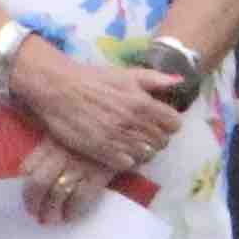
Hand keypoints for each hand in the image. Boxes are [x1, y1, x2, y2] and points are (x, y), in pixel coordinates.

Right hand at [13, 43, 182, 179]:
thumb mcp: (126, 73)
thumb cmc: (93, 79)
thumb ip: (154, 79)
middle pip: (162, 141)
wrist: (59, 89)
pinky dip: (128, 159)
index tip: (160, 121)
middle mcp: (134, 123)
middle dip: (157, 137)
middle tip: (145, 132)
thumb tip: (179, 82)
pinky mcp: (102, 152)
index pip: (174, 124)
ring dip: (143, 149)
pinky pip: (128, 164)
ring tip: (133, 142)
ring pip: (147, 155)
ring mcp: (118, 139)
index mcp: (142, 102)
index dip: (169, 123)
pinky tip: (120, 150)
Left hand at [20, 135, 109, 225]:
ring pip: (57, 193)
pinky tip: (70, 216)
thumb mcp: (70, 131)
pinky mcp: (99, 174)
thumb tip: (32, 172)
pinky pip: (80, 198)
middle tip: (35, 213)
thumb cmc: (98, 131)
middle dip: (33, 203)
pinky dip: (72, 211)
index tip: (28, 198)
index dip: (25, 187)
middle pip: (38, 183)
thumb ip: (52, 146)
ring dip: (51, 211)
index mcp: (52, 140)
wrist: (127, 129)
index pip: (29, 167)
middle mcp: (63, 152)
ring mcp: (80, 164)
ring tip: (50, 219)